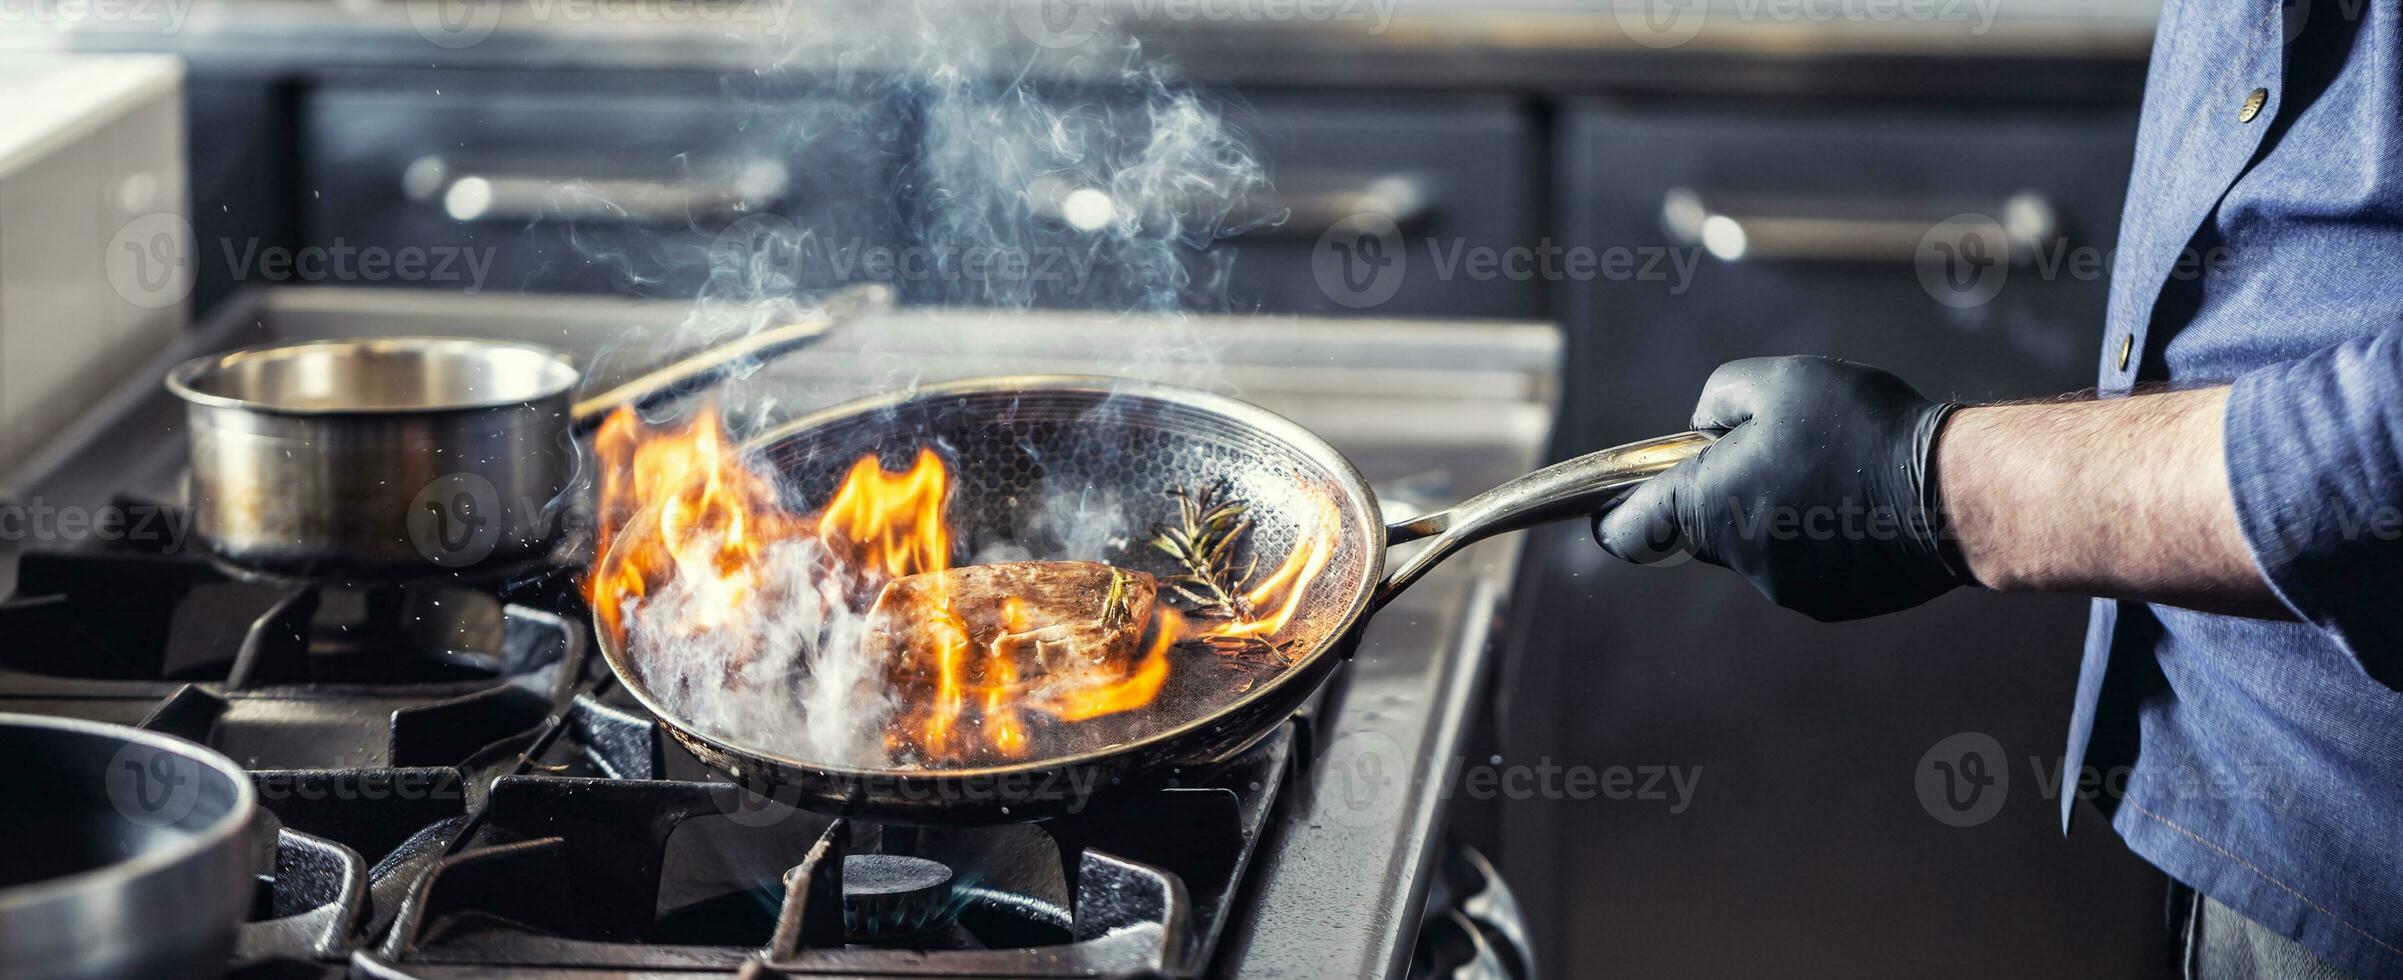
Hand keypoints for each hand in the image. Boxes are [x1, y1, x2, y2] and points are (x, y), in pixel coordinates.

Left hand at [1593, 356, 1971, 620]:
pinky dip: (1816, 537)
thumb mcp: (1778, 380)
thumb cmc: (1861, 428)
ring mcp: (1786, 588)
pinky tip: (1860, 502)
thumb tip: (1703, 428)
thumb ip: (1719, 398)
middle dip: (1719, 494)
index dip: (1612, 514)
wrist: (1954, 493)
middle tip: (1770, 450)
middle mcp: (1738, 559)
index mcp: (1706, 506)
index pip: (1627, 530)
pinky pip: (1804, 564)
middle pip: (1700, 530)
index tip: (1607, 506)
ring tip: (1833, 469)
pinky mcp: (1832, 603)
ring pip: (1756, 544)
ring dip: (1774, 511)